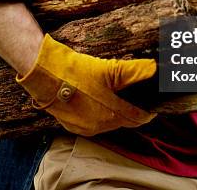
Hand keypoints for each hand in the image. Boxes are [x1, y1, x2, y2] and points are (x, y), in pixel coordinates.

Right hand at [16, 34, 156, 135]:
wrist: (44, 75)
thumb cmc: (75, 72)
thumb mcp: (107, 68)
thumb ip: (133, 71)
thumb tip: (152, 68)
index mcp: (111, 114)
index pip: (138, 118)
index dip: (147, 111)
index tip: (151, 104)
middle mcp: (100, 126)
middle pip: (123, 120)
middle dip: (129, 109)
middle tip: (130, 95)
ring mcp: (85, 128)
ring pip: (108, 122)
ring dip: (112, 111)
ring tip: (111, 95)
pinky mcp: (72, 126)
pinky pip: (91, 122)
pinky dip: (96, 113)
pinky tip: (93, 100)